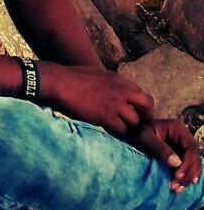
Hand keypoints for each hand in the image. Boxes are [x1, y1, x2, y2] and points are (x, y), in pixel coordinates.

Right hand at [40, 64, 154, 135]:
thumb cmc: (73, 77)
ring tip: (122, 132)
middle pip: (148, 105)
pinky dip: (118, 133)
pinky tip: (111, 133)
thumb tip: (115, 92)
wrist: (61, 82)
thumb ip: (111, 84)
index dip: (141, 106)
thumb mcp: (98, 75)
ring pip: (135, 121)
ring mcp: (115, 104)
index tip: (136, 114)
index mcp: (120, 80)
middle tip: (137, 125)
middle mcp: (122, 90)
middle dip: (145, 116)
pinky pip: (122, 130)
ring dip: (130, 128)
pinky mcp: (106, 116)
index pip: (142, 94)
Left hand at [128, 119, 201, 192]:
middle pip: (195, 158)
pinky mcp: (180, 157)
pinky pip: (186, 169)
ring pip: (193, 165)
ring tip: (176, 189)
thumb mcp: (146, 137)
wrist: (133, 133)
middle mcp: (184, 138)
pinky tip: (178, 187)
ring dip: (186, 179)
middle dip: (188, 174)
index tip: (177, 176)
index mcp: (178, 129)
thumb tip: (176, 163)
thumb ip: (160, 148)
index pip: (191, 148)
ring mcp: (183, 148)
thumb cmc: (138, 132)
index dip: (188, 163)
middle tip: (176, 185)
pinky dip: (183, 179)